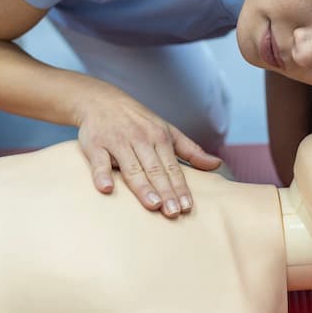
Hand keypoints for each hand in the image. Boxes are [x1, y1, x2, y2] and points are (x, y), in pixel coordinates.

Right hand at [76, 87, 221, 217]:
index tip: (187, 207)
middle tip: (174, 212)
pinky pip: (99, 161)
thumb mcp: (167, 130)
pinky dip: (102, 174)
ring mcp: (117, 142)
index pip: (173, 167)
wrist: (100, 100)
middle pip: (155, 170)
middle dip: (166, 191)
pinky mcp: (94, 145)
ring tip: (153, 205)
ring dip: (142, 187)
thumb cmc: (139, 120)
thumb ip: (191, 150)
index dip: (180, 188)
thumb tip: (217, 165)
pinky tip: (107, 188)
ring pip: (132, 168)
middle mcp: (140, 140)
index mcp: (159, 138)